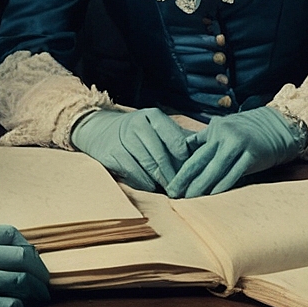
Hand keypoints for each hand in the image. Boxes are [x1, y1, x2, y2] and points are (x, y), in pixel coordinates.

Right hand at [70, 107, 196, 190]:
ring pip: (147, 165)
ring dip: (161, 180)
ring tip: (171, 190)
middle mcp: (137, 124)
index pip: (176, 138)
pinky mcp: (111, 153)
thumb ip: (179, 136)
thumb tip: (207, 148)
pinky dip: (144, 182)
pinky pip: (133, 172)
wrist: (100, 130)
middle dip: (174, 174)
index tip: (193, 170)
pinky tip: (152, 187)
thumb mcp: (157, 127)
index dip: (186, 158)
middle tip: (184, 188)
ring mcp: (122, 139)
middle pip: (161, 155)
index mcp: (153, 116)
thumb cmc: (138, 132)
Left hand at [166, 107, 306, 199]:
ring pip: (216, 170)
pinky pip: (235, 173)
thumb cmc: (247, 132)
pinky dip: (223, 186)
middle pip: (200, 163)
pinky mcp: (252, 154)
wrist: (278, 126)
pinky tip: (214, 196)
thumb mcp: (224, 129)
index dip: (181, 173)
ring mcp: (239, 144)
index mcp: (214, 130)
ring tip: (190, 201)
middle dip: (186, 182)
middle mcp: (224, 136)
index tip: (170, 188)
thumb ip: (204, 139)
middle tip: (174, 197)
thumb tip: (183, 147)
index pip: (193, 155)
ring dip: (202, 187)